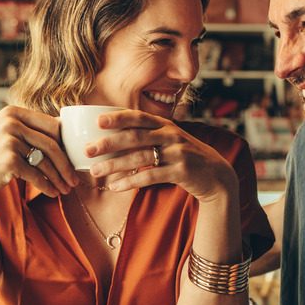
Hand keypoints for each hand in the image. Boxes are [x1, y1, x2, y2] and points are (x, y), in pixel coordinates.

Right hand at [0, 106, 78, 201]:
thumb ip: (28, 130)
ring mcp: (9, 141)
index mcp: (13, 112)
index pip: (52, 126)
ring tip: (66, 189)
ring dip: (59, 178)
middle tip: (75, 179)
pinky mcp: (9, 161)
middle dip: (67, 165)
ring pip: (46, 162)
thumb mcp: (5, 134)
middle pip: (52, 145)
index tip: (73, 159)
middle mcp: (11, 123)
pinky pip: (36, 176)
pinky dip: (47, 186)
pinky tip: (53, 193)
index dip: (66, 144)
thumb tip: (64, 132)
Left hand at [84, 110, 237, 202]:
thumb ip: (150, 136)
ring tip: (95, 171)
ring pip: (140, 157)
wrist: (216, 175)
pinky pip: (150, 176)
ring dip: (115, 165)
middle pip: (135, 136)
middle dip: (109, 143)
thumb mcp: (171, 141)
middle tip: (88, 150)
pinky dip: (131, 181)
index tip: (98, 120)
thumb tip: (115, 139)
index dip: (118, 117)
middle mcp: (171, 135)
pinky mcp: (181, 171)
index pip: (139, 117)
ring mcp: (177, 153)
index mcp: (166, 125)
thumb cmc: (186, 157)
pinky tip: (115, 186)